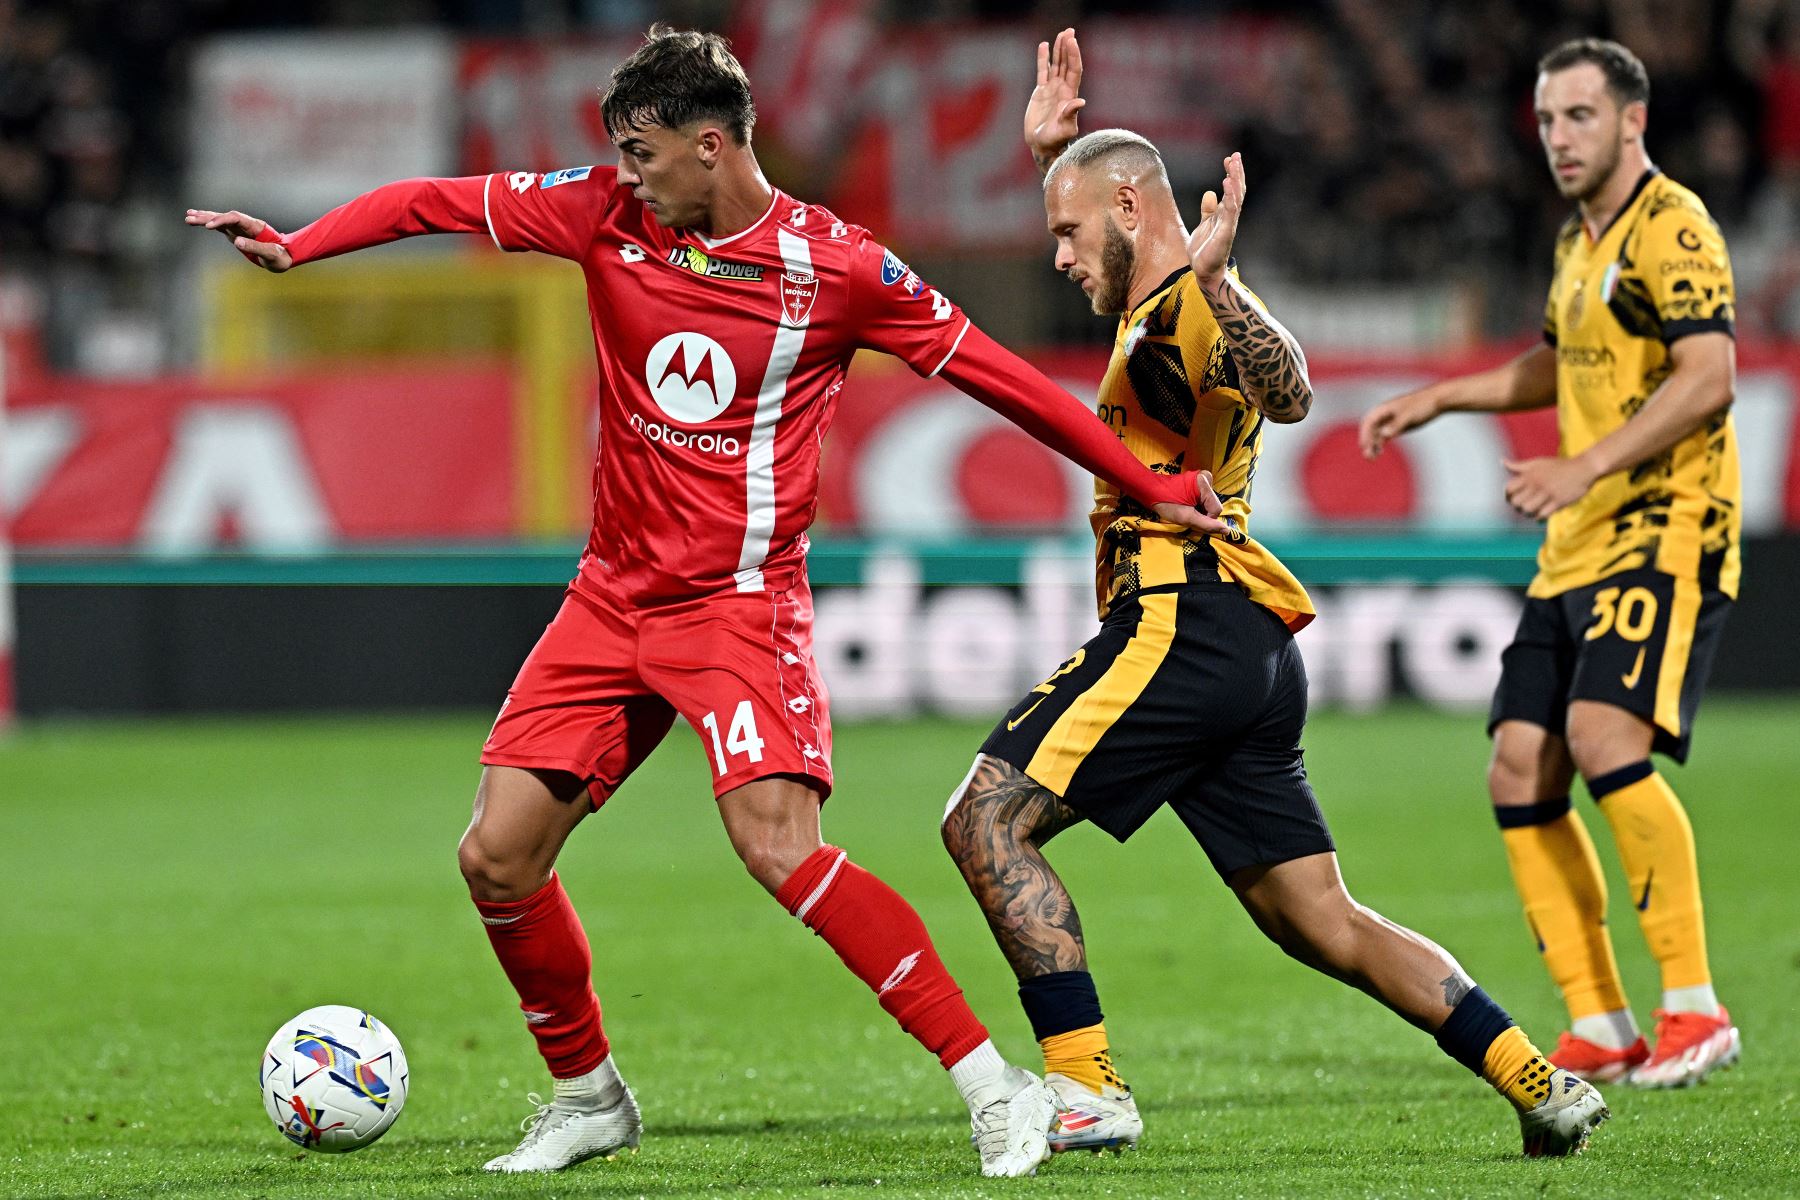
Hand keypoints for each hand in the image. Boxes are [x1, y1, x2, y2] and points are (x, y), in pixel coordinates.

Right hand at [185, 208, 292, 271]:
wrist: (287, 256)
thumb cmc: (282, 257)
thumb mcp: (271, 255)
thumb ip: (255, 248)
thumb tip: (236, 241)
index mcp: (254, 226)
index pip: (234, 218)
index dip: (221, 220)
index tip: (209, 226)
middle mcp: (246, 224)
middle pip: (224, 216)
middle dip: (207, 217)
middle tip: (190, 218)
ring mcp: (240, 228)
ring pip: (220, 220)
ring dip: (204, 218)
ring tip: (188, 217)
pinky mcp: (236, 234)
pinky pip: (220, 226)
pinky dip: (208, 223)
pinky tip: (197, 220)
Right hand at [1025, 28, 1084, 170]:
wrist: (1042, 146)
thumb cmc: (1055, 140)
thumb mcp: (1065, 129)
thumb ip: (1071, 116)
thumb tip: (1080, 101)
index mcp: (1070, 95)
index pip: (1074, 70)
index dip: (1074, 55)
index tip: (1072, 41)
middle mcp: (1063, 89)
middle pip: (1067, 63)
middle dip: (1068, 47)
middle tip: (1069, 31)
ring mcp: (1052, 89)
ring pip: (1056, 64)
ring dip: (1059, 49)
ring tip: (1061, 34)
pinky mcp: (1040, 92)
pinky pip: (1042, 71)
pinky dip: (1043, 59)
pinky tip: (1044, 46)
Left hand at [1152, 470, 1234, 537]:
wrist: (1150, 490)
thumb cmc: (1166, 503)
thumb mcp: (1186, 517)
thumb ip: (1207, 525)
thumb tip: (1227, 531)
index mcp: (1204, 482)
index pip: (1216, 509)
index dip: (1206, 519)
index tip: (1192, 520)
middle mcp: (1206, 477)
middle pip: (1213, 505)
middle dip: (1202, 514)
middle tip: (1187, 514)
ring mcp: (1202, 478)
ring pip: (1209, 503)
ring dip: (1200, 510)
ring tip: (1185, 509)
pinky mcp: (1198, 481)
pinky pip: (1204, 498)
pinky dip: (1197, 505)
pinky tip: (1186, 504)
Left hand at [1186, 153, 1245, 289]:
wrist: (1205, 270)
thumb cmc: (1205, 249)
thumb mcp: (1204, 224)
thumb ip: (1208, 209)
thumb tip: (1210, 193)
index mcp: (1224, 213)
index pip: (1231, 189)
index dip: (1231, 173)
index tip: (1229, 158)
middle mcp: (1229, 216)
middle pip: (1236, 190)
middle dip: (1236, 172)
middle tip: (1236, 155)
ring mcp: (1229, 223)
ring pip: (1235, 198)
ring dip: (1235, 180)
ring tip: (1233, 164)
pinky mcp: (1226, 232)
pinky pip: (1230, 212)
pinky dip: (1230, 197)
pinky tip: (1228, 184)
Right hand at [1359, 389, 1440, 456]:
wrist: (1438, 400)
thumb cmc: (1422, 405)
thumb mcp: (1409, 416)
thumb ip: (1395, 425)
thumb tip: (1384, 435)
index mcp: (1384, 408)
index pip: (1368, 422)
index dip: (1365, 434)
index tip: (1365, 446)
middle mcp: (1385, 414)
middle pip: (1370, 429)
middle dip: (1367, 442)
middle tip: (1367, 456)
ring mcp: (1391, 419)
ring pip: (1376, 433)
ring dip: (1372, 445)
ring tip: (1372, 458)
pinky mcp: (1398, 425)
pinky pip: (1384, 435)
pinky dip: (1380, 443)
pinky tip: (1379, 452)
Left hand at [1503, 456, 1598, 519]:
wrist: (1583, 468)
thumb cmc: (1558, 465)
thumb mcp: (1537, 462)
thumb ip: (1518, 465)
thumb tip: (1501, 461)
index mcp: (1530, 475)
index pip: (1508, 488)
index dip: (1508, 494)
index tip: (1512, 496)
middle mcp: (1536, 484)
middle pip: (1516, 502)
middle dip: (1517, 505)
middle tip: (1522, 504)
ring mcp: (1547, 494)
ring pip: (1527, 509)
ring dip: (1527, 511)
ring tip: (1531, 509)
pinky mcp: (1558, 502)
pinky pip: (1542, 514)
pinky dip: (1539, 516)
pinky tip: (1540, 514)